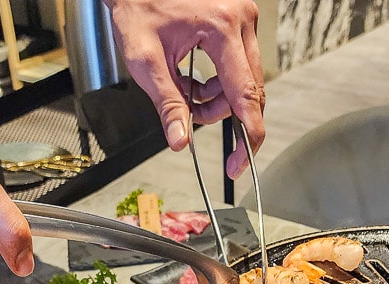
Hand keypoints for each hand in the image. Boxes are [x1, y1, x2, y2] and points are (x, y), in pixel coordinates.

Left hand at [105, 0, 265, 177]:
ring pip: (246, 79)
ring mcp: (244, 18)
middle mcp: (241, 20)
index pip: (245, 94)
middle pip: (249, 90)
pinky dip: (220, 80)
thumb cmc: (138, 7)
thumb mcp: (146, 61)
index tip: (239, 162)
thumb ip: (167, 103)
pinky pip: (240, 64)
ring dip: (219, 97)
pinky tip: (195, 76)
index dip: (245, 135)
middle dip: (222, 112)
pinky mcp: (240, 21)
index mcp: (222, 28)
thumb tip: (180, 140)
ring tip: (187, 92)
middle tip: (193, 118)